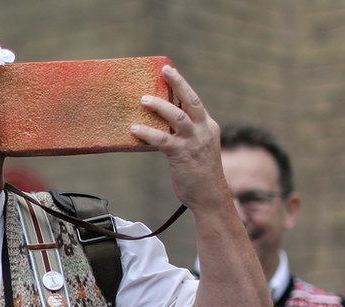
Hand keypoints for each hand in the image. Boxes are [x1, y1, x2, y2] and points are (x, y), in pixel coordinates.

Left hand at [130, 66, 228, 212]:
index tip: (171, 72)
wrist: (210, 197)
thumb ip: (185, 136)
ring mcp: (195, 142)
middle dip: (178, 83)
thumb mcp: (197, 150)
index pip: (195, 102)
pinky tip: (134, 130)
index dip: (182, 86)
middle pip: (191, 101)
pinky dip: (148, 133)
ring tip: (143, 100)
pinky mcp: (182, 155)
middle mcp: (204, 130)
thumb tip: (163, 127)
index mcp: (209, 127)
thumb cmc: (200, 175)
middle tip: (165, 71)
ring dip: (159, 106)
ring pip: (177, 117)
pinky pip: (163, 140)